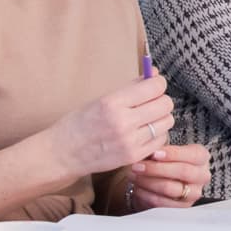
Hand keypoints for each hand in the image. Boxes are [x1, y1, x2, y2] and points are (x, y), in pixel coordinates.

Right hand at [47, 74, 174, 176]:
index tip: (154, 84)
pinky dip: (157, 134)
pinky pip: (161, 140)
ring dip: (161, 117)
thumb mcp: (100, 99)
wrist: (63, 154)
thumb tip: (153, 73)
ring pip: (167, 122)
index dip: (158, 83)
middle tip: (152, 101)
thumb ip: (130, 87)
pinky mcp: (134, 156)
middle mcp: (123, 122)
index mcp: (112, 103)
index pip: (153, 87)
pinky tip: (145, 132)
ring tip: (148, 118)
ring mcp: (130, 142)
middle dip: (161, 99)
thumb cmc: (79, 124)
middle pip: (165, 104)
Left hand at [125, 143, 208, 210]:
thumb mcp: (165, 152)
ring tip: (134, 176)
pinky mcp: (182, 207)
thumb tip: (148, 151)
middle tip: (138, 166)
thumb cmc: (164, 163)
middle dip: (156, 168)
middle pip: (182, 171)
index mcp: (201, 157)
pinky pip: (162, 202)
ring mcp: (194, 193)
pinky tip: (138, 188)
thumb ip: (160, 151)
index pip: (192, 155)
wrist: (160, 182)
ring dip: (148, 181)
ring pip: (170, 188)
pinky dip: (147, 194)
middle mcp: (202, 175)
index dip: (173, 154)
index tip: (154, 153)